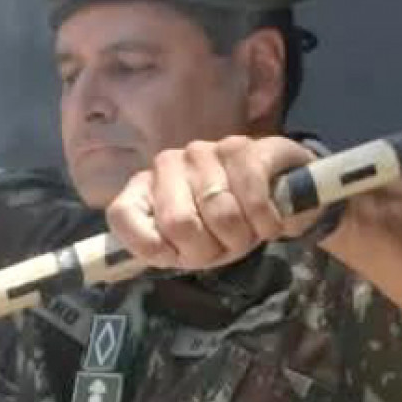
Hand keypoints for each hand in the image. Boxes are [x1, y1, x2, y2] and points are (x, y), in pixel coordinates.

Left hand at [106, 135, 322, 271]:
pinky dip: (266, 221)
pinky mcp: (240, 145)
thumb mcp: (189, 248)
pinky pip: (251, 194)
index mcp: (142, 192)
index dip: (155, 248)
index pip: (122, 216)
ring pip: (220, 212)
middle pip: (178, 223)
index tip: (179, 257)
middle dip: (211, 248)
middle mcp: (165, 165)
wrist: (278, 196)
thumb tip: (153, 250)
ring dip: (243, 235)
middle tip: (226, 246)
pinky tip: (270, 223)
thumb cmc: (222, 227)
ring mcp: (200, 151)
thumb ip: (160, 248)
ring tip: (248, 231)